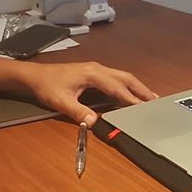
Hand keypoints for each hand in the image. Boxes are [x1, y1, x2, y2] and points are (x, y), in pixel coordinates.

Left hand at [24, 62, 156, 125]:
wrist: (35, 75)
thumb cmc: (47, 86)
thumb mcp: (61, 101)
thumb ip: (78, 112)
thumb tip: (94, 123)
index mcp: (92, 73)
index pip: (117, 87)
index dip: (131, 98)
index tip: (143, 108)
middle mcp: (97, 68)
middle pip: (126, 78)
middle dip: (142, 90)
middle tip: (156, 102)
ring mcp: (96, 69)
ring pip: (123, 76)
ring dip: (137, 86)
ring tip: (150, 97)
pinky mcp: (94, 72)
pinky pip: (116, 78)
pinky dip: (128, 85)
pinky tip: (132, 93)